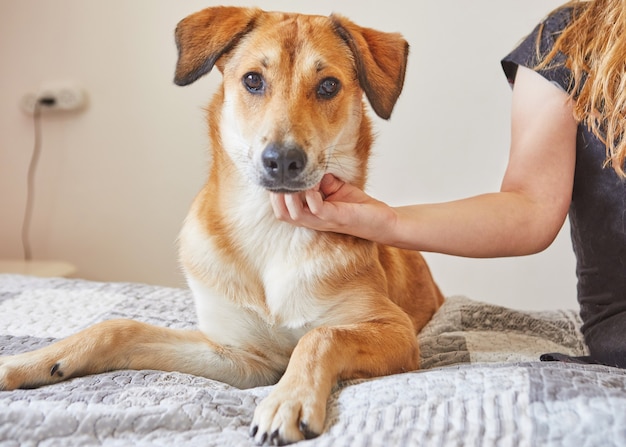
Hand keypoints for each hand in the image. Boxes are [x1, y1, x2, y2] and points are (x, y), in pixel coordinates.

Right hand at [270, 174, 394, 240]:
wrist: (382, 219)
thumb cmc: (357, 205)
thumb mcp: (334, 187)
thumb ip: (321, 179)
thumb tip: (310, 165)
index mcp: (310, 214)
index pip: (281, 209)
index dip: (275, 193)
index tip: (277, 175)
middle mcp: (313, 220)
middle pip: (282, 214)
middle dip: (276, 195)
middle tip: (280, 177)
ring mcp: (323, 221)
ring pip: (294, 214)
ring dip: (290, 195)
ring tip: (293, 180)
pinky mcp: (336, 218)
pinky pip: (316, 208)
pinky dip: (310, 195)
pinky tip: (313, 184)